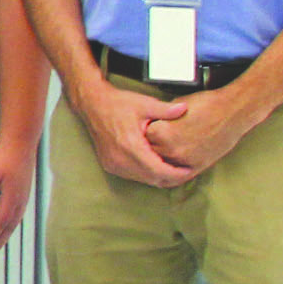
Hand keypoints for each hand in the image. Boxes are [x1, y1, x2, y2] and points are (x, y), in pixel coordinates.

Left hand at [0, 131, 37, 253]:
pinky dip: (12, 223)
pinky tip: (8, 224)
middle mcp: (20, 200)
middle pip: (9, 226)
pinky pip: (19, 213)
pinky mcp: (25, 190)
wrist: (21, 141)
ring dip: (6, 233)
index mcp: (11, 197)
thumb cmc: (3, 155)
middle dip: (0, 241)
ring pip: (15, 221)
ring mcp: (24, 195)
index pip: (0, 222)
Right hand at [73, 74, 191, 188]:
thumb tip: (185, 108)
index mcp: (131, 145)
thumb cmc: (118, 103)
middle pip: (153, 179)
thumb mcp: (144, 103)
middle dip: (172, 178)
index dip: (176, 174)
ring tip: (175, 170)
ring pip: (143, 180)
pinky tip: (157, 166)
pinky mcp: (109, 164)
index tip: (190, 170)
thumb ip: (166, 110)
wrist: (92, 105)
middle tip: (187, 172)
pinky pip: (133, 176)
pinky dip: (147, 175)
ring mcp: (113, 163)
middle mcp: (120, 159)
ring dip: (160, 178)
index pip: (159, 170)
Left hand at [146, 83, 261, 174]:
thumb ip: (160, 118)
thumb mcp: (174, 107)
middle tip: (152, 144)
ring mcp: (184, 160)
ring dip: (160, 161)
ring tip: (159, 155)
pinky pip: (178, 175)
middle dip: (150, 148)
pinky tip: (168, 169)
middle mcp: (171, 149)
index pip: (141, 138)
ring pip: (162, 166)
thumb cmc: (205, 105)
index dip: (143, 134)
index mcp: (162, 133)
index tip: (143, 132)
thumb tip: (150, 124)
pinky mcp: (197, 166)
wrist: (232, 112)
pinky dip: (172, 172)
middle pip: (149, 153)